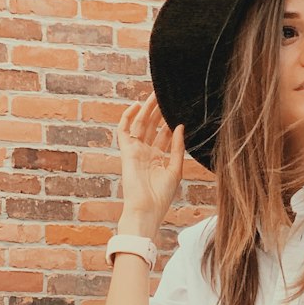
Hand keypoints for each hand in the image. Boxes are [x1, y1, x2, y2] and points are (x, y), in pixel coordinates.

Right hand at [116, 93, 184, 237]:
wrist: (146, 210)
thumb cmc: (161, 197)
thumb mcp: (175, 170)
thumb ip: (178, 148)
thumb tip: (180, 127)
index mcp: (158, 159)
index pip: (164, 135)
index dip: (170, 121)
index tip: (178, 107)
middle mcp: (146, 153)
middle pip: (152, 127)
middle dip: (158, 111)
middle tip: (165, 95)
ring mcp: (135, 152)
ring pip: (140, 125)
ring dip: (146, 109)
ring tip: (155, 94)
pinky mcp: (126, 152)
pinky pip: (123, 131)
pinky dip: (127, 117)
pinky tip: (136, 105)